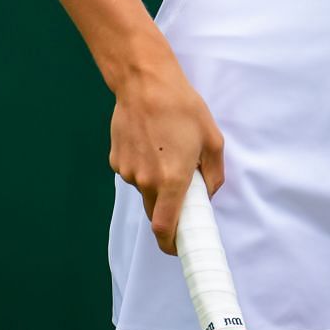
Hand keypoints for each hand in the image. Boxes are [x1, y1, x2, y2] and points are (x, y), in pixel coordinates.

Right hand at [109, 51, 225, 255]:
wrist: (144, 82)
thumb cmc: (182, 108)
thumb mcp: (212, 140)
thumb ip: (214, 175)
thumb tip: (207, 194)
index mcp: (172, 180)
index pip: (165, 228)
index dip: (171, 243)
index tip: (179, 246)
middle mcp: (145, 181)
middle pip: (154, 211)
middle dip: (168, 208)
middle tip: (182, 187)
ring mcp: (127, 172)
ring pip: (143, 189)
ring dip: (155, 181)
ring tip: (166, 148)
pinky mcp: (115, 160)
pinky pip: (132, 173)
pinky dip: (142, 166)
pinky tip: (149, 141)